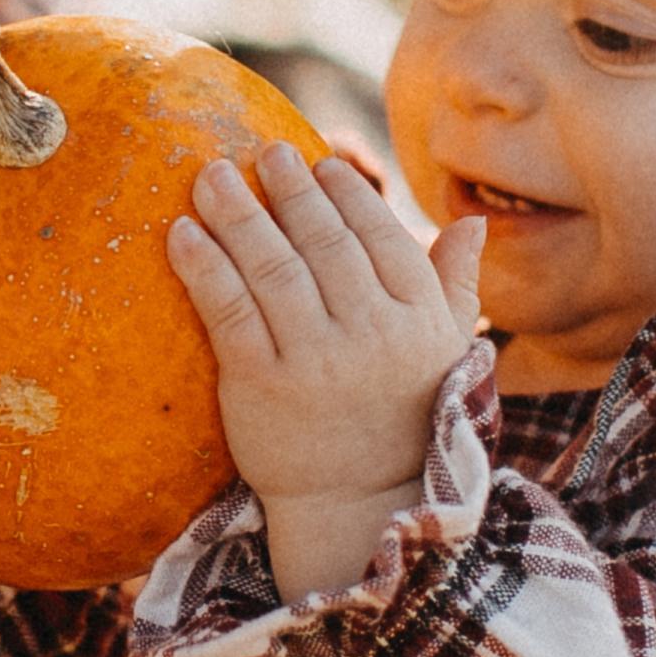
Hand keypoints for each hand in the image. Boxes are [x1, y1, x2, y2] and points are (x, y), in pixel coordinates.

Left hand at [168, 141, 485, 600]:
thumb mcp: (445, 354)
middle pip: (324, 244)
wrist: (357, 504)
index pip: (380, 238)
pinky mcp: (262, 386)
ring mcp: (315, 362)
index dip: (346, 196)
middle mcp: (371, 336)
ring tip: (211, 175)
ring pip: (273, 269)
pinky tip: (182, 232)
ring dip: (239, 214)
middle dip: (290, 191)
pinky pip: (229, 312)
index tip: (319, 163)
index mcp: (418, 321)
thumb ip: (455, 285)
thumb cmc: (400, 420)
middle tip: (262, 152)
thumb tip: (473, 221)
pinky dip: (204, 267)